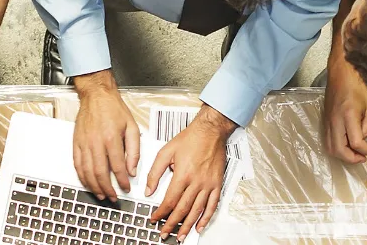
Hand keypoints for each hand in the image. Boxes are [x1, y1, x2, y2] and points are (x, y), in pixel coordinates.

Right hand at [72, 87, 139, 200]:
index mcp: (112, 139)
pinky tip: (88, 183)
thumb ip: (134, 150)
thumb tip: (132, 170)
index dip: (122, 181)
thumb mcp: (132, 127)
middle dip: (107, 189)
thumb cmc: (114, 109)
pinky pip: (77, 164)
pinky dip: (82, 177)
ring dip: (94, 186)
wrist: (96, 95)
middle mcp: (96, 143)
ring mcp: (84, 144)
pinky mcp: (76, 143)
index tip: (126, 188)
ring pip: (87, 172)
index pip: (118, 167)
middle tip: (113, 197)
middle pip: (100, 173)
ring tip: (101, 195)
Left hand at [145, 108, 233, 239]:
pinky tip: (199, 226)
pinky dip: (206, 218)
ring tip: (180, 236)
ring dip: (187, 225)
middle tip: (164, 233)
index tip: (154, 219)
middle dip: (172, 224)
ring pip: (197, 210)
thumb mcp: (165, 152)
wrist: (211, 131)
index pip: (169, 200)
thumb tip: (148, 190)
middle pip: (182, 209)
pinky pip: (213, 205)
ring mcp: (208, 184)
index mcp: (182, 174)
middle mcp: (196, 182)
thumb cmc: (189, 139)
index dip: (160, 212)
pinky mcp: (217, 184)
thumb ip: (155, 172)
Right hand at [324, 79, 366, 163]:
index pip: (356, 142)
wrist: (339, 75)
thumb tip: (363, 140)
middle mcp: (335, 122)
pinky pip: (328, 142)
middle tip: (363, 157)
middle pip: (339, 150)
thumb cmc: (356, 87)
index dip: (366, 150)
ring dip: (343, 156)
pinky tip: (347, 146)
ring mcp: (327, 123)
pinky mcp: (324, 123)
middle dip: (352, 159)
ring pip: (331, 149)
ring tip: (355, 154)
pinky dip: (337, 149)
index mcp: (348, 116)